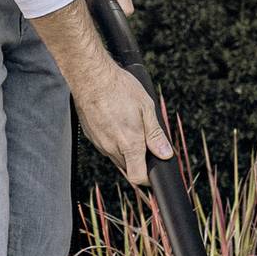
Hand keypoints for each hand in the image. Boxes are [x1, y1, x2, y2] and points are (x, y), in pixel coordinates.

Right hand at [72, 61, 173, 186]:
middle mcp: (112, 148)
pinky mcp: (91, 136)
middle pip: (128, 167)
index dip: (147, 178)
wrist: (91, 77)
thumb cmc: (119, 88)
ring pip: (116, 157)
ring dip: (125, 150)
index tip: (153, 171)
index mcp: (130, 143)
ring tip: (129, 126)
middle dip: (138, 160)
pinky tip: (116, 122)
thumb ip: (155, 135)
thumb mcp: (146, 108)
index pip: (137, 177)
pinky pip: (105, 146)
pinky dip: (113, 141)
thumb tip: (165, 154)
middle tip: (144, 140)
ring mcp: (99, 143)